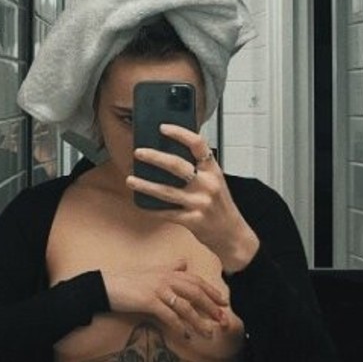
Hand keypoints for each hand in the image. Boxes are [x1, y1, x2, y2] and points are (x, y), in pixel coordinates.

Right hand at [101, 257, 229, 339]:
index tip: (224, 302)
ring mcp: (157, 289)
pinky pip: (169, 315)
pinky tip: (185, 335)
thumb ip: (169, 267)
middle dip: (211, 306)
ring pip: (185, 306)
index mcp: (167, 271)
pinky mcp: (148, 301)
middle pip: (195, 292)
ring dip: (199, 321)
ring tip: (208, 333)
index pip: (195, 280)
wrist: (104, 286)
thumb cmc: (127, 281)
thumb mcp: (150, 271)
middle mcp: (165, 278)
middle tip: (223, 319)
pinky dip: (179, 326)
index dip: (211, 291)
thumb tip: (184, 263)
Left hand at [128, 124, 261, 272]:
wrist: (232, 234)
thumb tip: (169, 153)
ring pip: (167, 191)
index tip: (163, 128)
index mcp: (213, 170)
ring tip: (130, 179)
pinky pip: (167, 213)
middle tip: (139, 152)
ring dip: (145, 185)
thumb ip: (198, 168)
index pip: (198, 145)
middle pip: (178, 166)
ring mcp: (200, 203)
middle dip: (155, 158)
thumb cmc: (220, 205)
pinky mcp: (193, 221)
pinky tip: (140, 203)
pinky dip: (152, 209)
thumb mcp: (215, 181)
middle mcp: (208, 184)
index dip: (180, 133)